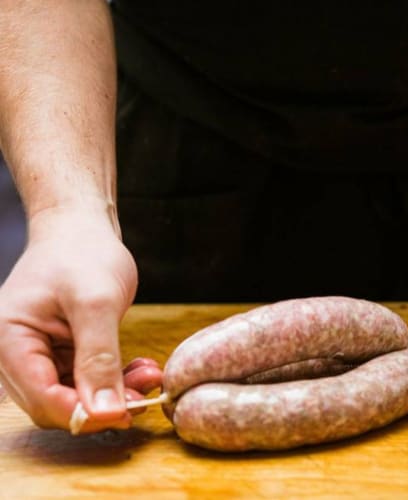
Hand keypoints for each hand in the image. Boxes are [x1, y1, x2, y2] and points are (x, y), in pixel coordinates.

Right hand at [0, 207, 161, 432]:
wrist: (82, 228)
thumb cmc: (83, 253)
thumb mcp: (97, 302)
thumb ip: (98, 357)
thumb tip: (104, 412)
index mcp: (9, 339)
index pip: (41, 398)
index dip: (83, 414)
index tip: (125, 414)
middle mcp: (16, 352)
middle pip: (54, 405)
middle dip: (100, 407)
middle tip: (144, 398)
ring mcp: (38, 354)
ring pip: (73, 396)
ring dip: (112, 395)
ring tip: (149, 378)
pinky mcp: (59, 352)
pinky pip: (84, 381)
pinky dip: (113, 381)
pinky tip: (140, 370)